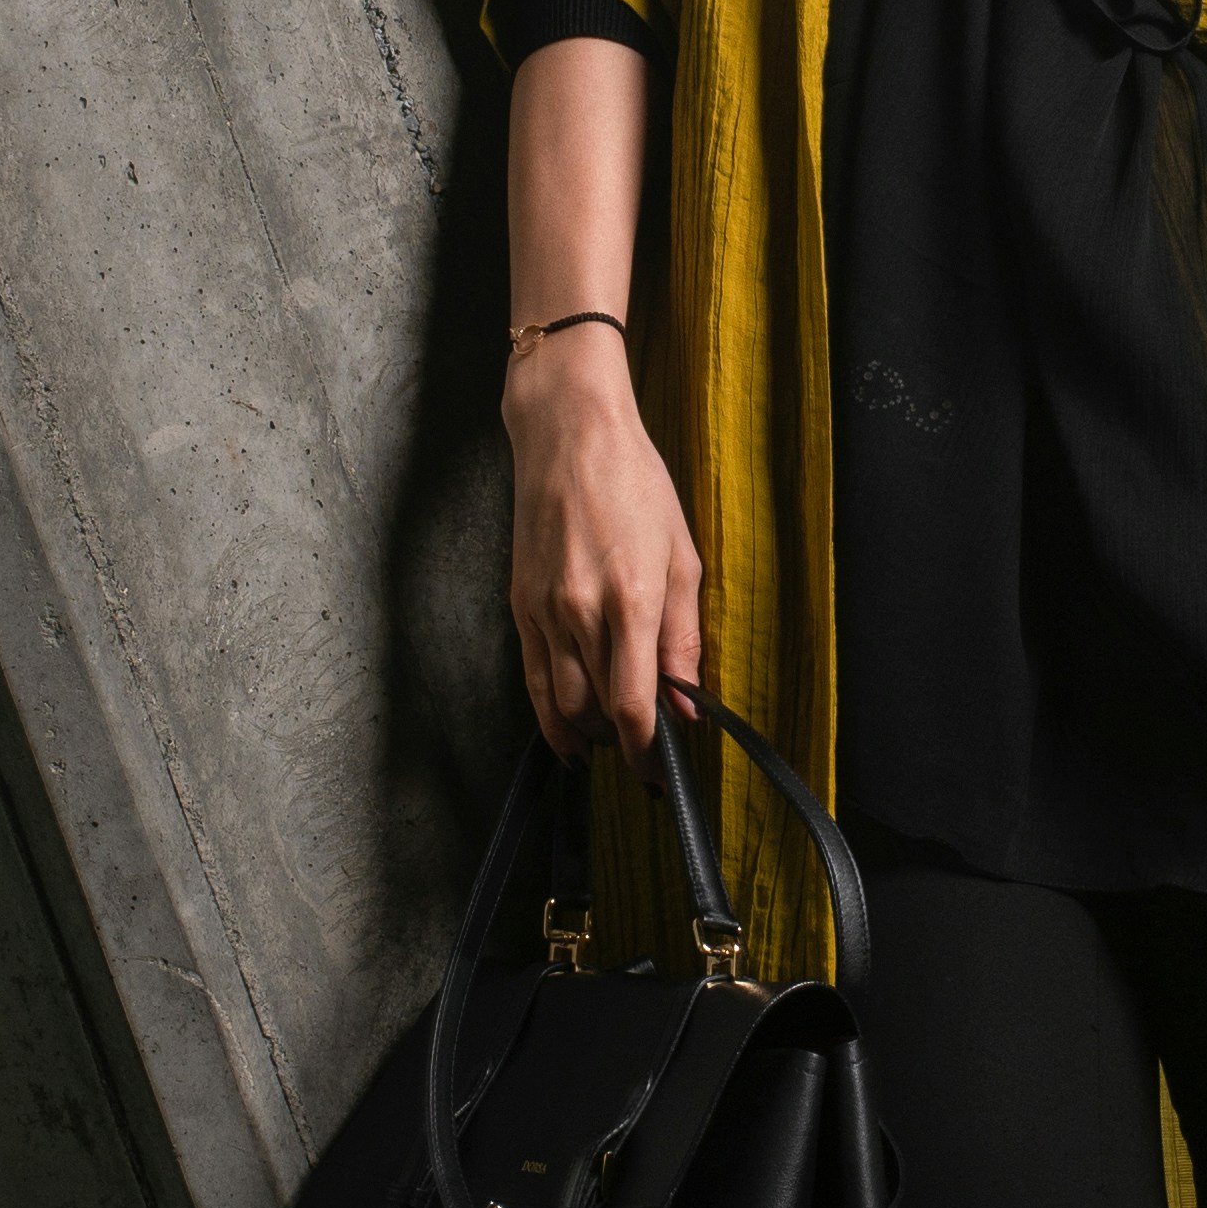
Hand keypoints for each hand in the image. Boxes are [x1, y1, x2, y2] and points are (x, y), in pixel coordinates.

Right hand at [506, 324, 703, 759]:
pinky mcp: (520, 604)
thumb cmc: (635, 485)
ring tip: (607, 749)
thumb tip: (687, 704)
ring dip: (584, 735)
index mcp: (632, 601)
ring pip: (559, 702)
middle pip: (597, 710)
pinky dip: (547, 712)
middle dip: (622, 744)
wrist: (567, 436)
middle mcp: (582, 613)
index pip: (634, 706)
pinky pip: (532, 676)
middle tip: (644, 759)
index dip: (647, 752)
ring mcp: (544, 611)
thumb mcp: (683, 556)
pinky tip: (564, 732)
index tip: (660, 771)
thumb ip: (685, 637)